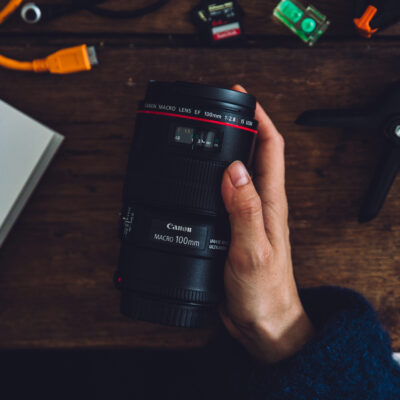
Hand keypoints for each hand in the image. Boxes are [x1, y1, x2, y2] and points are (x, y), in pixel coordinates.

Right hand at [219, 85, 313, 362]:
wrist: (262, 321)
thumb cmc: (264, 291)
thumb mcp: (252, 250)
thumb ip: (244, 210)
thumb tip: (235, 169)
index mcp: (270, 203)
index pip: (271, 148)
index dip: (260, 118)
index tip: (241, 98)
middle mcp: (260, 204)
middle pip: (254, 154)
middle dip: (240, 127)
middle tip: (217, 112)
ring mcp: (246, 216)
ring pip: (236, 174)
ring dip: (224, 152)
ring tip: (203, 139)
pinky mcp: (234, 229)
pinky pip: (223, 196)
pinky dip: (210, 181)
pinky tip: (196, 182)